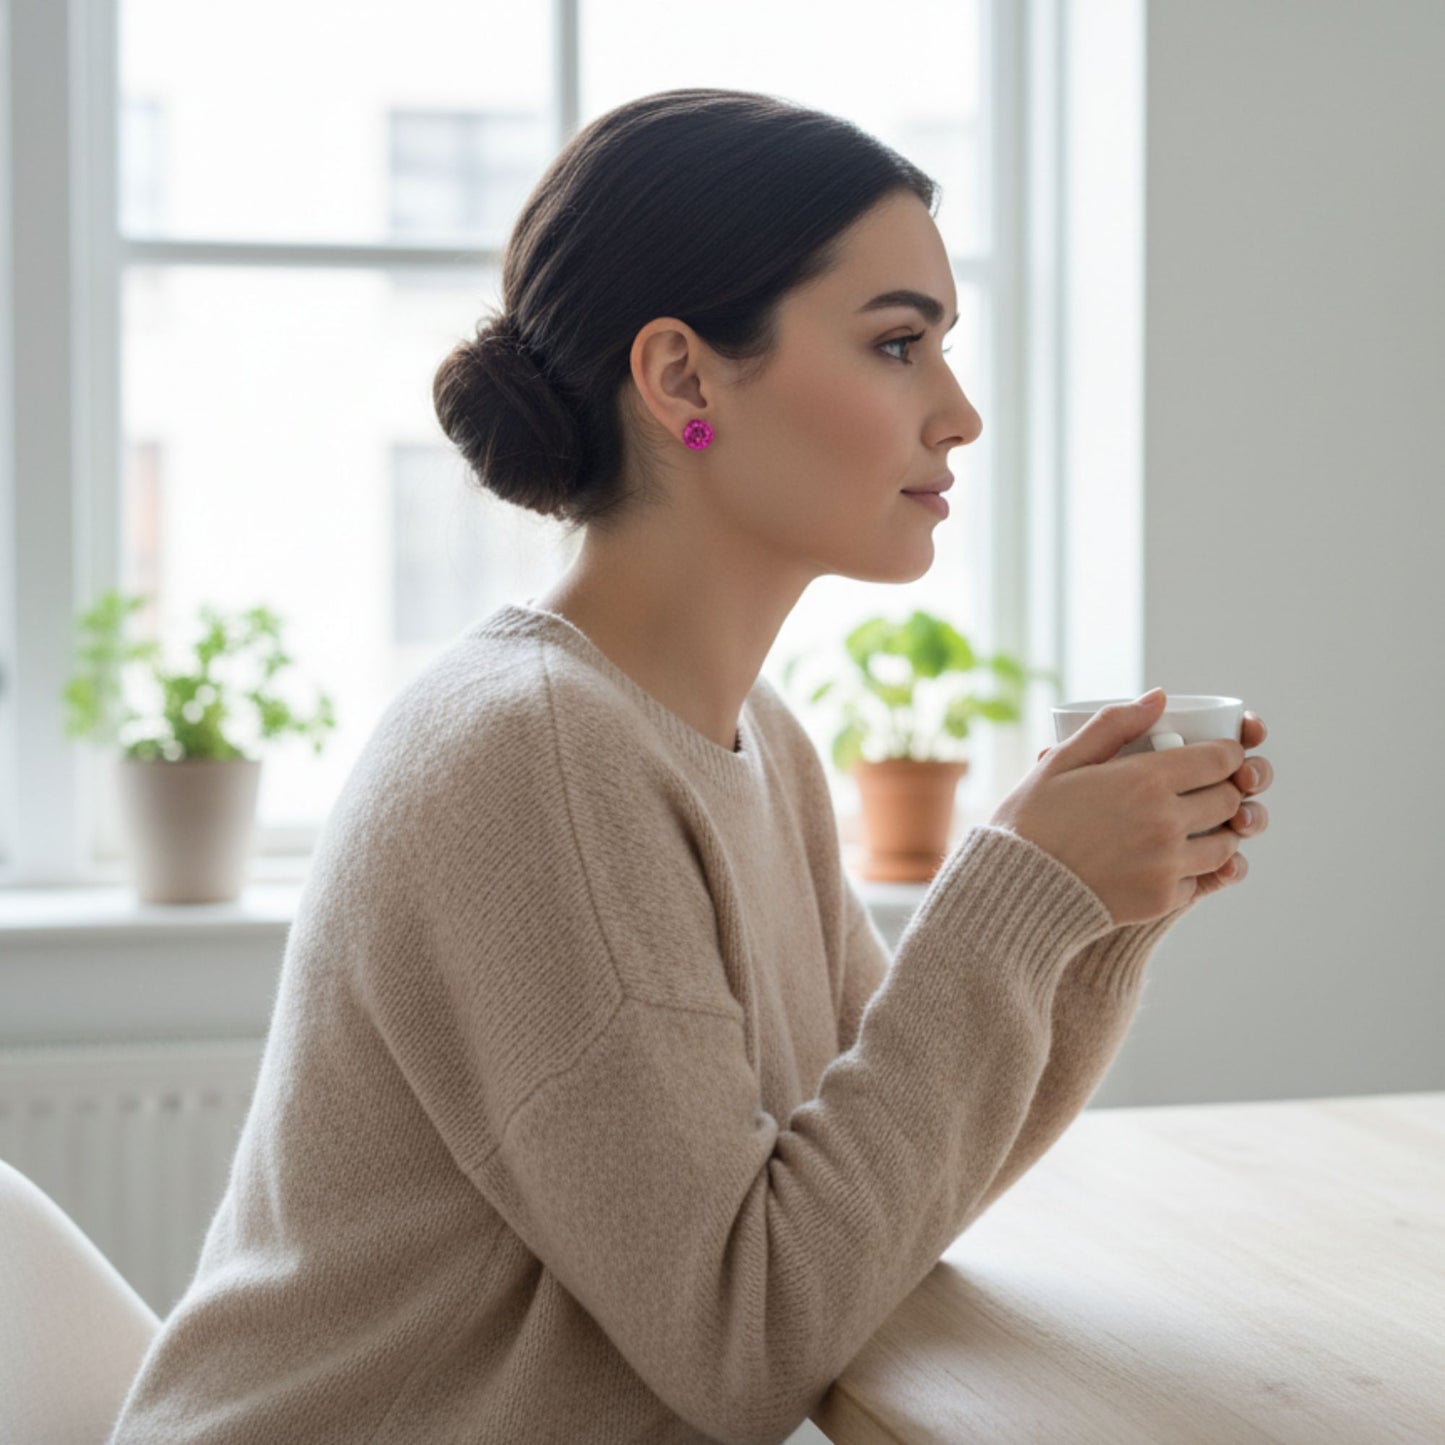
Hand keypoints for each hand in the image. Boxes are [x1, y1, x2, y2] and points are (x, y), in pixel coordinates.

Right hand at [1035, 710, 1270, 904]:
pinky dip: (1193, 871)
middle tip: (1204, 791)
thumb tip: (1160, 698)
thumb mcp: (1062, 761)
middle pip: (1229, 800)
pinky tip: (1168, 862)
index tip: (1215, 757)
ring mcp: (1167, 863)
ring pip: (1226, 845)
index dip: (1225, 755)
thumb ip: (1113, 724)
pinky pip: (1201, 881)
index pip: (1220, 760)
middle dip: (1224, 791)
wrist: (1014, 886)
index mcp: (1144, 779)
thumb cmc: (1033, 818)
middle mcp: (1165, 820)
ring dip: (1217, 833)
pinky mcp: (1162, 899)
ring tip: (1194, 828)